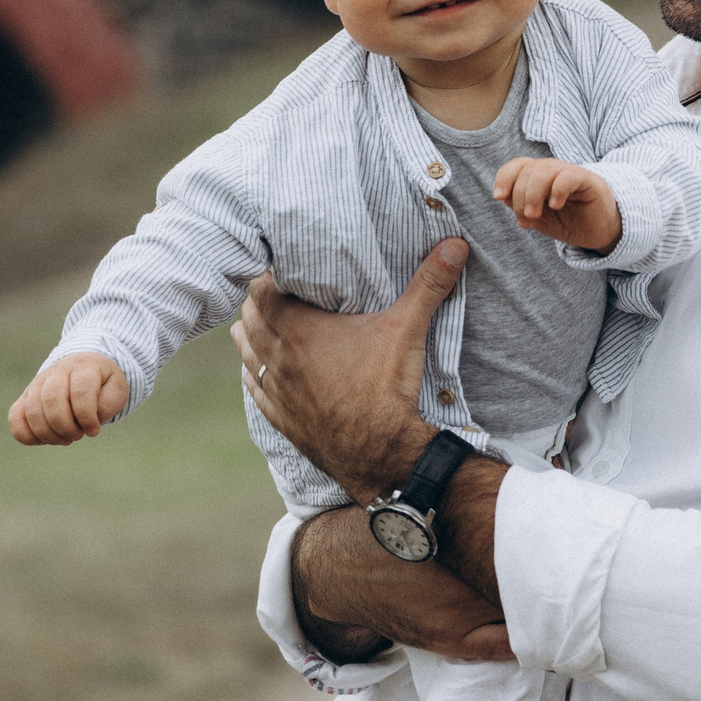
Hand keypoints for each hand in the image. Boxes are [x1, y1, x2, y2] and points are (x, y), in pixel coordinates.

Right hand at [8, 351, 129, 445]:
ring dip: (49, 434)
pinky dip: (27, 435)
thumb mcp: (116, 390)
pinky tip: (44, 439)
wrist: (83, 368)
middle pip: (52, 401)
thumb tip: (87, 424)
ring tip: (65, 438)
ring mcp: (37, 383)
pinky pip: (15, 417)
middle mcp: (56, 372)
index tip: (94, 430)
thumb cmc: (102, 383)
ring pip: (32, 411)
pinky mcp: (25, 397)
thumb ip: (106, 405)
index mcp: (83, 367)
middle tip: (78, 435)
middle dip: (66, 427)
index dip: (87, 417)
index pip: (80, 391)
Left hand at [233, 246, 466, 507]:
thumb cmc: (387, 389)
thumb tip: (455, 245)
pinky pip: (254, 389)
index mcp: (298, 330)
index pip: (259, 288)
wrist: (380, 455)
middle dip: (261, 300)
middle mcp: (276, 357)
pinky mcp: (281, 418)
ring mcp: (276, 389)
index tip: (284, 267)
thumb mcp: (407, 329)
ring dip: (252, 333)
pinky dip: (254, 372)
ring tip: (269, 321)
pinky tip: (260, 367)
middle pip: (249, 315)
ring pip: (245, 350)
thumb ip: (428, 283)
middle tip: (282, 290)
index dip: (268, 274)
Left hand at [492, 157, 622, 254]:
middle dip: (519, 196)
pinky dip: (557, 190)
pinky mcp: (587, 180)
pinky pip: (568, 176)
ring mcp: (569, 173)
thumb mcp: (539, 218)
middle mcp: (552, 170)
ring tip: (535, 215)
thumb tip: (502, 196)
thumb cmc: (567, 222)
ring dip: (533, 194)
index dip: (504, 178)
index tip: (499, 197)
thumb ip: (519, 206)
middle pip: (527, 170)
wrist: (598, 231)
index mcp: (537, 177)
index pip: (516, 165)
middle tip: (526, 218)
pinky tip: (555, 205)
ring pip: (544, 170)